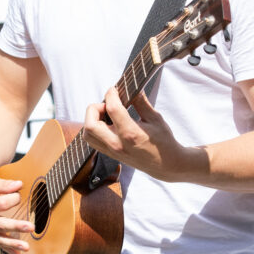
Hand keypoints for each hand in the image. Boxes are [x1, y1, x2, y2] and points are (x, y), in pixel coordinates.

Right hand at [0, 173, 34, 253]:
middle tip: (31, 227)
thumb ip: (4, 185)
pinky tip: (18, 253)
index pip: (2, 204)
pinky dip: (7, 249)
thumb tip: (19, 185)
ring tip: (26, 247)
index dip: (14, 198)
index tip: (18, 191)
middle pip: (0, 224)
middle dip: (16, 226)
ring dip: (13, 243)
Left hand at [82, 87, 201, 181]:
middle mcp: (118, 144)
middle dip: (94, 108)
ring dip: (91, 120)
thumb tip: (133, 88)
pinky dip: (94, 129)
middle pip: (90, 124)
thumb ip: (141, 102)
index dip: (111, 94)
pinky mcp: (111, 155)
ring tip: (105, 114)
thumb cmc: (163, 141)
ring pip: (87, 134)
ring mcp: (113, 151)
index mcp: (131, 133)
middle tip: (107, 104)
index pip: (112, 109)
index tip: (114, 89)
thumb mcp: (155, 118)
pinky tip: (106, 123)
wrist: (166, 165)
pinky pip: (93, 141)